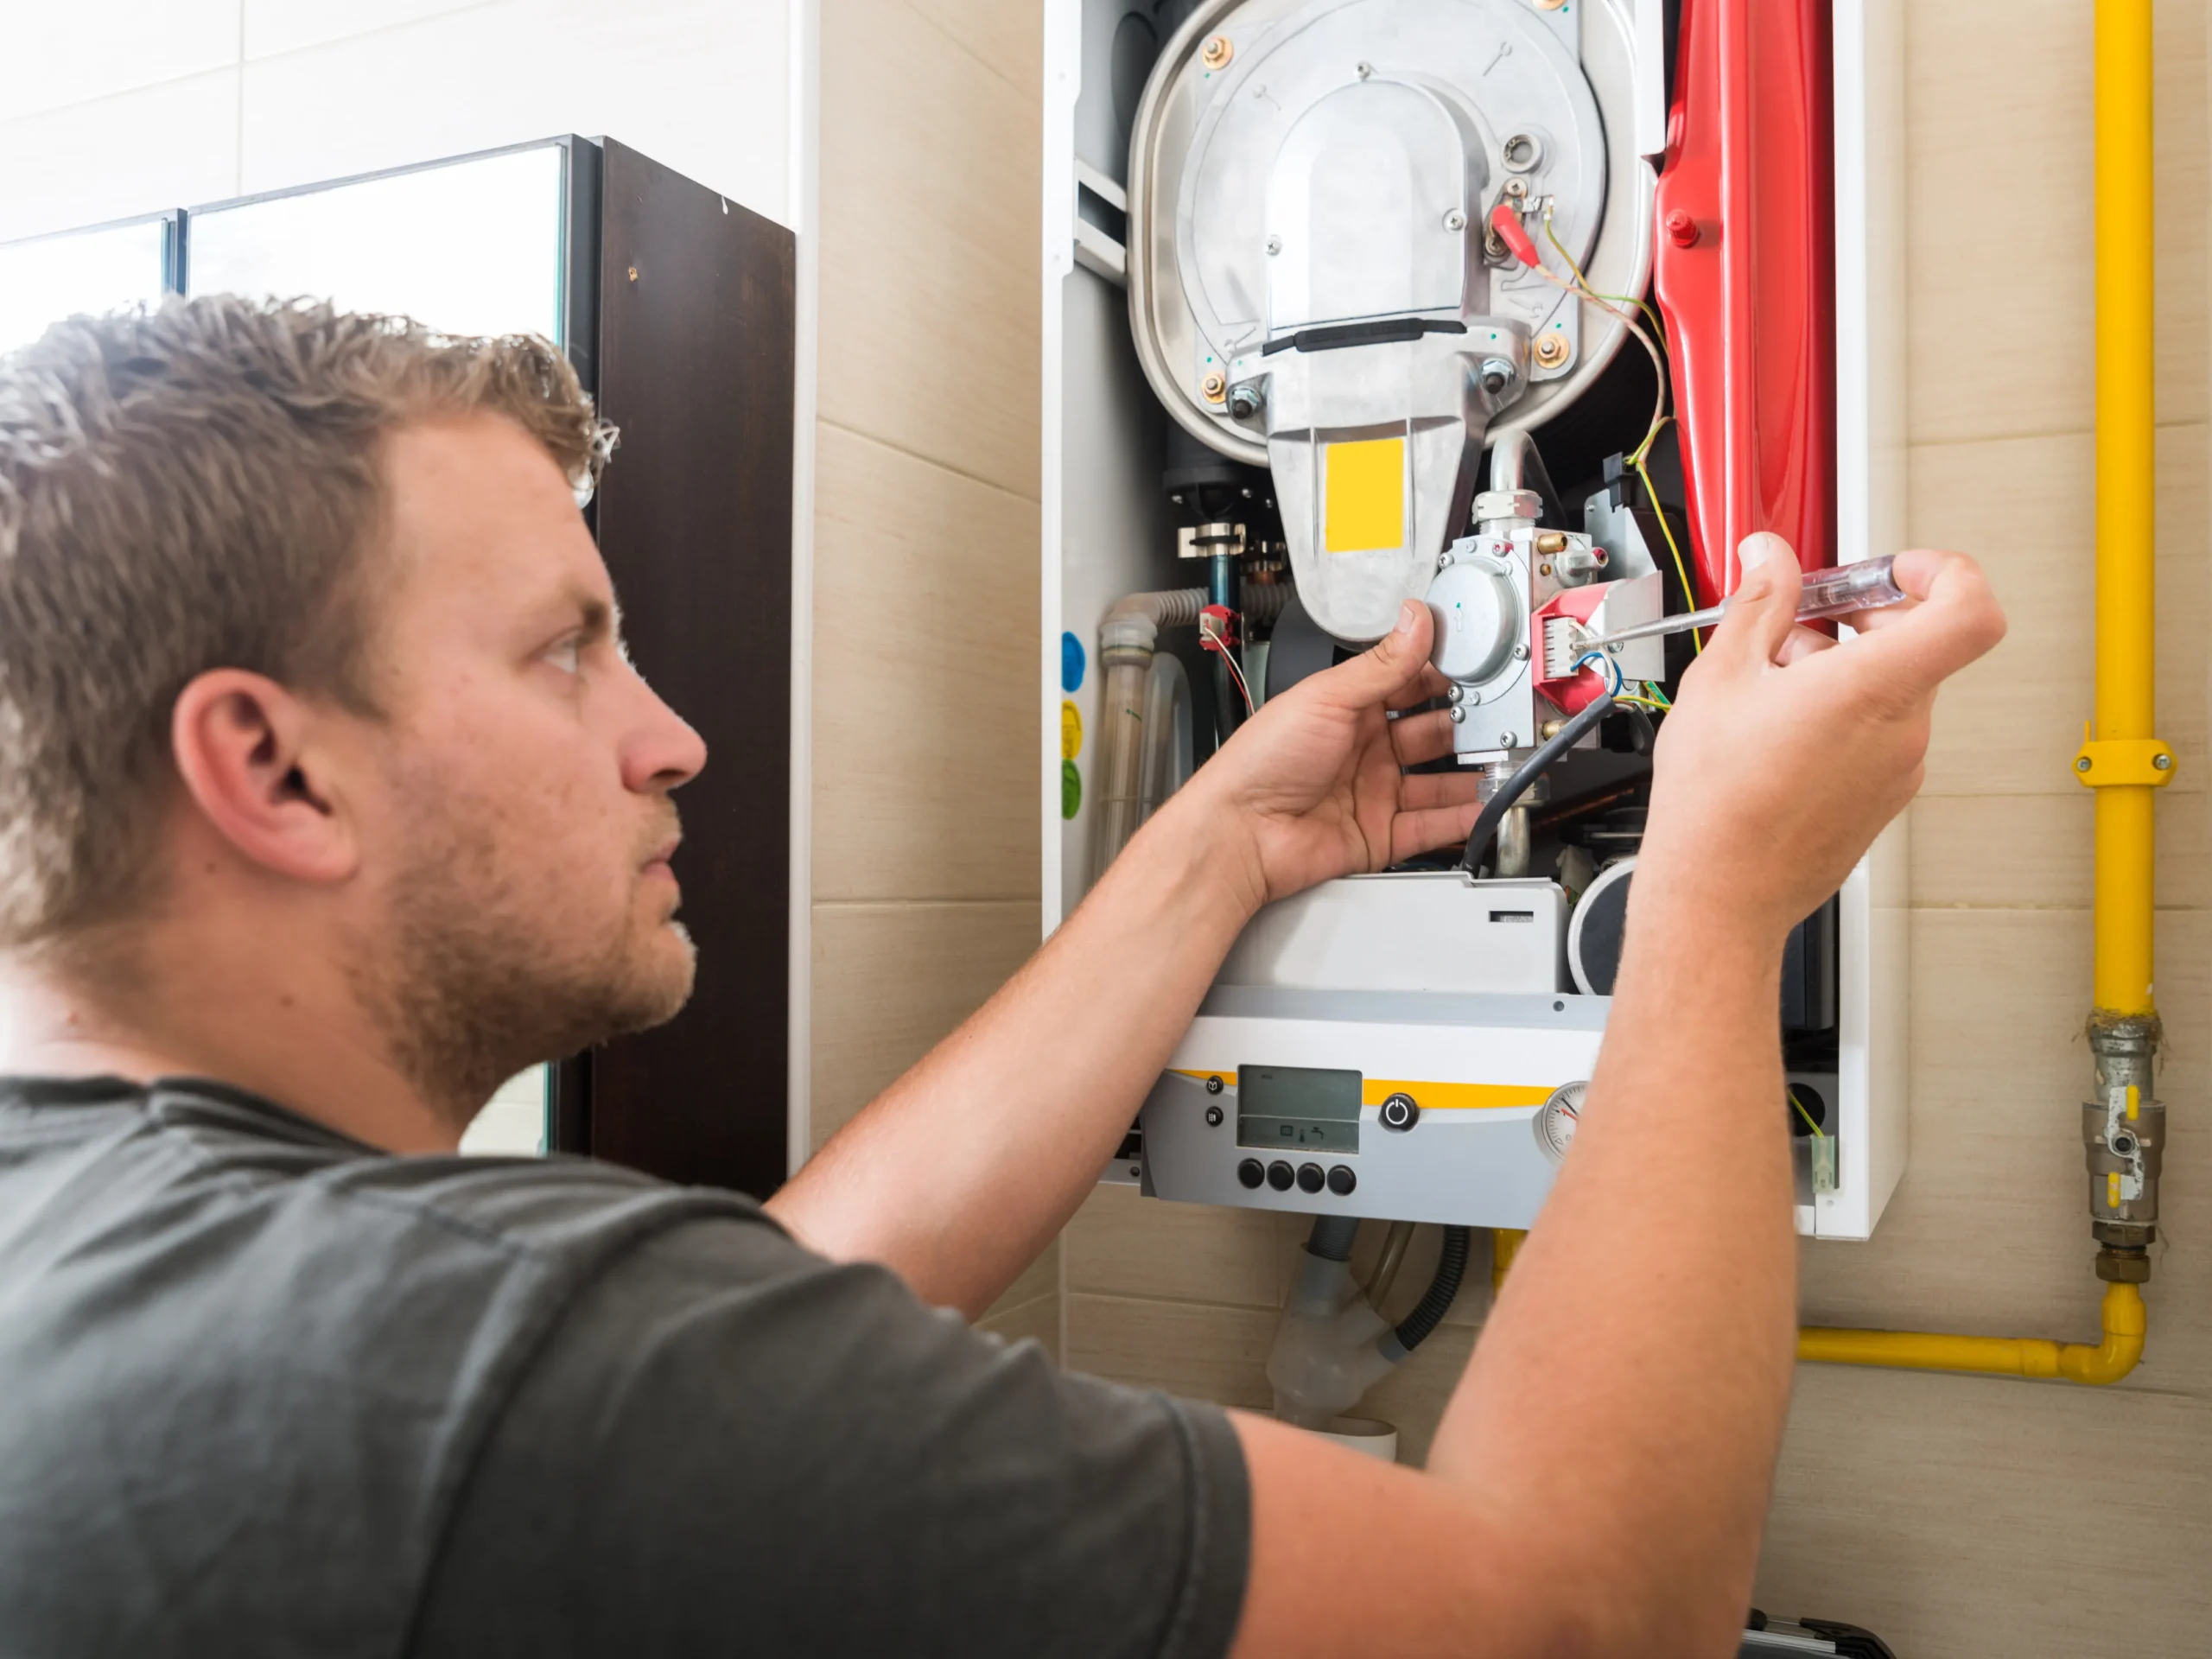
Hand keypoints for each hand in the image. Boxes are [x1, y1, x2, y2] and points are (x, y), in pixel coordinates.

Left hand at [1167, 599, 1483, 908]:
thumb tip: (1415, 619)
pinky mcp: (1380, 834)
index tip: (1477, 668)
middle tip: (1498, 717)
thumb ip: (1381, 663)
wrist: (1239, 831)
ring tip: (1503, 762)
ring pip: (1438, 781)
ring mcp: (1374, 792)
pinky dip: (1462, 817)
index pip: (1408, 685)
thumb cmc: (1260, 762)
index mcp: (1348, 708)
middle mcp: (1364, 749)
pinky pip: (1432, 825)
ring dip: (1472, 773)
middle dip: (1465, 725)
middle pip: (1431, 734)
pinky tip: (1486, 805)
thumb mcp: (1326, 698)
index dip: (1442, 676)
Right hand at [1638, 534, 2005, 940]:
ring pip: (1892, 688)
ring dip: (1841, 668)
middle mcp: (1904, 729)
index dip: (1941, 571)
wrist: (1720, 894)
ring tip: (1770, 684)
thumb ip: (1759, 603)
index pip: (1969, 607)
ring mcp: (1900, 768)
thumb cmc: (1719, 805)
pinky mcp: (1885, 798)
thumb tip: (1770, 558)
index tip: (1893, 569)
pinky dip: (1842, 713)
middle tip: (1801, 618)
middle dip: (1861, 616)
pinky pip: (1879, 733)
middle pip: (1918, 641)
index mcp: (1875, 687)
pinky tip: (1779, 728)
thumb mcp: (1722, 677)